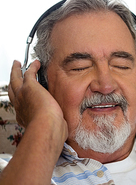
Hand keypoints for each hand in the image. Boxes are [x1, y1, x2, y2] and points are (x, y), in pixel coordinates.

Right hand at [0, 60, 67, 183]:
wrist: (46, 127)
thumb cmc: (50, 132)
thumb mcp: (51, 130)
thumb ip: (55, 127)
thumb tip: (63, 130)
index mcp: (25, 117)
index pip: (21, 106)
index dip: (21, 101)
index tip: (25, 99)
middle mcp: (20, 106)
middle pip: (13, 90)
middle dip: (13, 82)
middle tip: (14, 75)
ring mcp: (23, 95)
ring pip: (16, 79)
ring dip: (17, 71)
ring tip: (18, 65)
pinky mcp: (30, 86)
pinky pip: (29, 72)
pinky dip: (32, 67)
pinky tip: (37, 63)